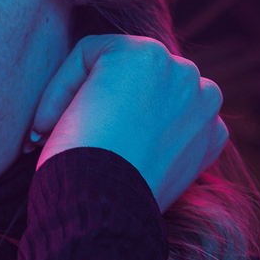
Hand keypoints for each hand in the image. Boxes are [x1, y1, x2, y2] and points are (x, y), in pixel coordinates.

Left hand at [29, 34, 228, 210]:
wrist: (104, 206)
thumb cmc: (115, 202)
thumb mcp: (151, 178)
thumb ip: (154, 146)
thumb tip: (122, 130)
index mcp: (211, 131)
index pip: (161, 111)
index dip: (117, 132)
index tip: (88, 159)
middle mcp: (205, 96)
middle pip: (142, 86)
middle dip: (101, 108)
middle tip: (61, 142)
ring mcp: (177, 71)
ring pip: (114, 68)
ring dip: (80, 97)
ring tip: (51, 134)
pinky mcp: (141, 54)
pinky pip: (89, 54)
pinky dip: (61, 84)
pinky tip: (48, 124)